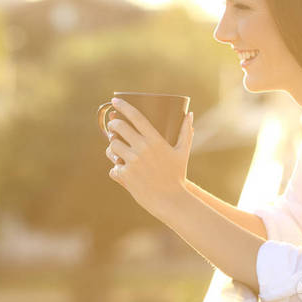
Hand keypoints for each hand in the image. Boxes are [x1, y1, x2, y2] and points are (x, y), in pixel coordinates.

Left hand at [104, 98, 193, 215]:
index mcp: (155, 140)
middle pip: (119, 128)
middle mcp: (142, 149)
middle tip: (113, 124)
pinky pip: (113, 167)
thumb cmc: (177, 175)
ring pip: (112, 146)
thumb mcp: (183, 152)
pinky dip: (116, 168)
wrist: (171, 201)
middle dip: (113, 124)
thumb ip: (186, 132)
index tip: (114, 100)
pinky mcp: (125, 176)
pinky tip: (120, 169)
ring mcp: (132, 162)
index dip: (123, 106)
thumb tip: (190, 114)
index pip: (136, 116)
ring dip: (112, 146)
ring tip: (115, 147)